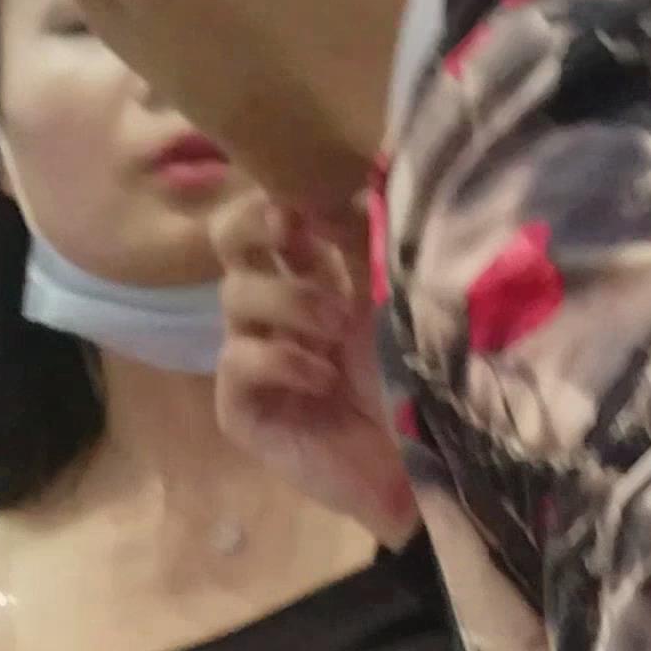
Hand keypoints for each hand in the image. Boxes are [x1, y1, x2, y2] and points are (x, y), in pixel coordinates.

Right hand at [215, 190, 419, 546]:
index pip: (272, 216)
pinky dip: (281, 358)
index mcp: (313, 278)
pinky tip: (322, 377)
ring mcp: (252, 358)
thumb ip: (369, 242)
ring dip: (290, 302)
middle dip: (255, 225)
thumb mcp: (394, 299)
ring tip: (337, 328)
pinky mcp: (241, 407)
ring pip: (235, 296)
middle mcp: (275, 311)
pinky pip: (237, 360)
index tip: (318, 200)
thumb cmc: (415, 387)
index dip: (283, 196)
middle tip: (291, 230)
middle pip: (231, 241)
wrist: (420, 473)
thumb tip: (350, 178)